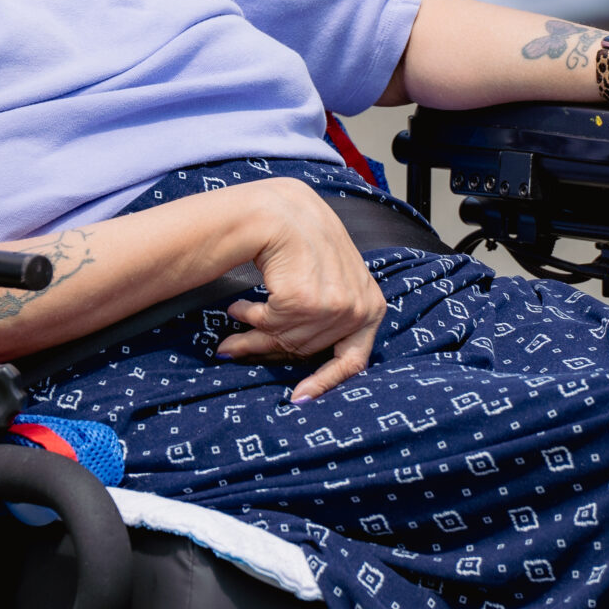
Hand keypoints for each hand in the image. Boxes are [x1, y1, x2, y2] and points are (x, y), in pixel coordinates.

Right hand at [215, 179, 388, 402]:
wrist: (284, 211)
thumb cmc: (306, 239)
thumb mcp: (334, 276)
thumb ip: (333, 311)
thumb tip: (301, 352)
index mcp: (371, 306)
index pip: (353, 360)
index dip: (324, 382)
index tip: (300, 397)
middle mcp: (357, 309)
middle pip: (306, 350)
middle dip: (269, 351)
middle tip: (238, 350)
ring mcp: (333, 307)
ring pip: (284, 339)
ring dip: (252, 334)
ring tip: (236, 318)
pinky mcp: (305, 302)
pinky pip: (269, 324)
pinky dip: (248, 317)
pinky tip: (237, 307)